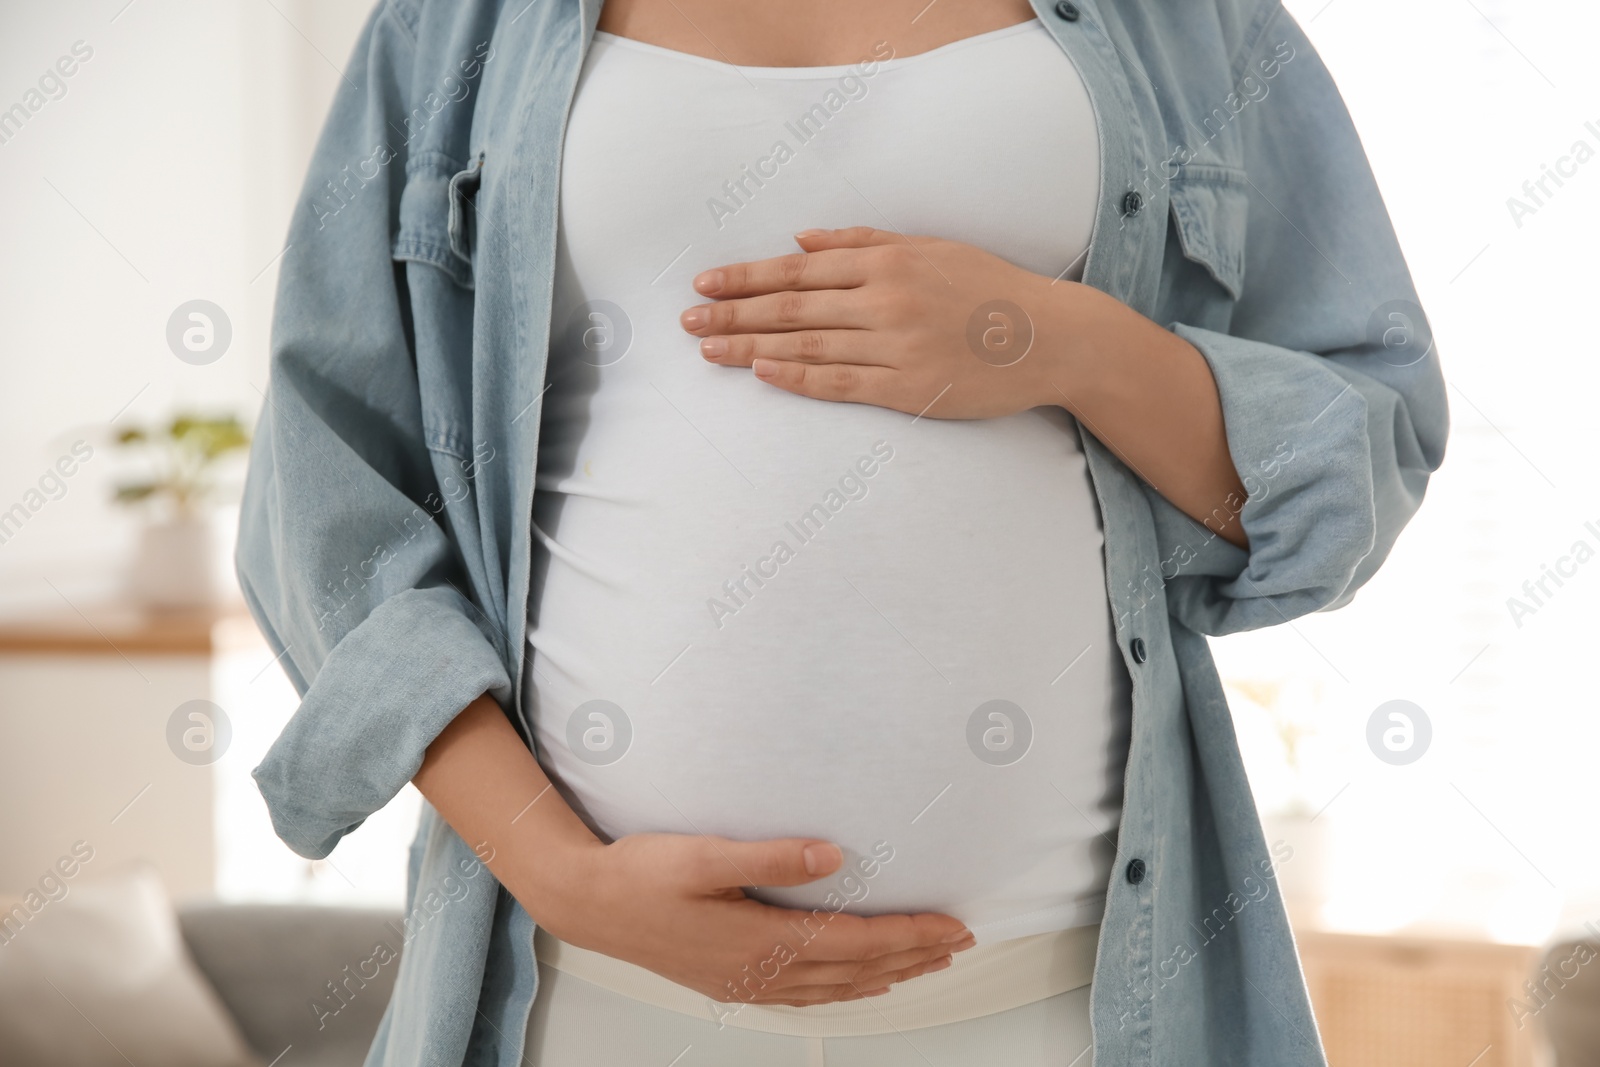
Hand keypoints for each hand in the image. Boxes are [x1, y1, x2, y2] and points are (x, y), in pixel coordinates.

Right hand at [534, 832, 975, 1007]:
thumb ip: (770, 857)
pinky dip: (844, 990)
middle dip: (912, 958)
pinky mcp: (731, 981)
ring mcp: (745, 982)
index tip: (951, 926)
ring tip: (923, 964)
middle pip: (855, 971)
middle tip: (958, 944)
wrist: (586, 902)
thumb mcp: (703, 855)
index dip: (908, 935)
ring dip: (885, 976)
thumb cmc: (639, 874)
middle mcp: (758, 971)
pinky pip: (805, 994)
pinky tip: (855, 984)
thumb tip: (834, 857)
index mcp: (759, 941)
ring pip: (835, 988)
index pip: (855, 943)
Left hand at [681, 226, 1082, 418]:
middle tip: (689, 324)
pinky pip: (842, 383)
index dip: (746, 277)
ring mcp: (896, 345)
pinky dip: (799, 377)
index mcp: (887, 261)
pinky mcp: (910, 387)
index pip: (799, 268)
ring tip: (710, 351)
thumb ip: (863, 241)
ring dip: (752, 347)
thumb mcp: (928, 247)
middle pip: (792, 306)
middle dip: (733, 315)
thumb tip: (800, 238)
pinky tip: (763, 373)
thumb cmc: (987, 288)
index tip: (705, 285)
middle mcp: (886, 300)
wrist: (1049, 337)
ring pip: (808, 344)